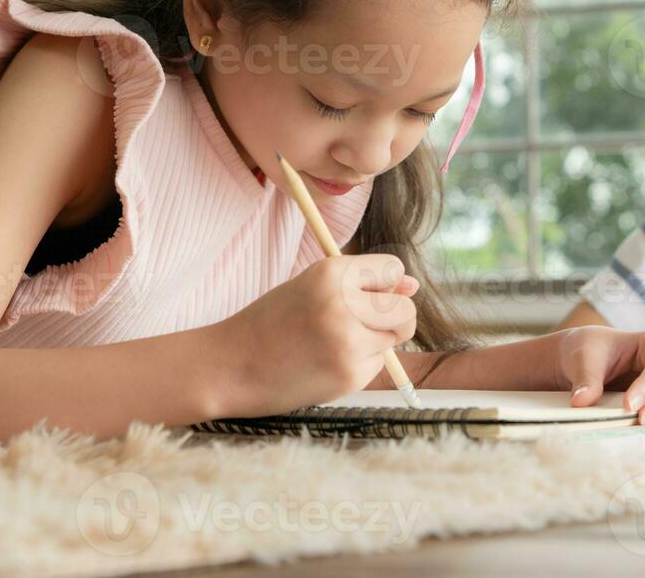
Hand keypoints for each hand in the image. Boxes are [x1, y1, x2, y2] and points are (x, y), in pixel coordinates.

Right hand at [207, 254, 419, 417]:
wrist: (231, 366)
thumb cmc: (272, 321)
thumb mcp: (312, 287)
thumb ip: (361, 283)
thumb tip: (413, 284)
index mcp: (332, 273)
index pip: (393, 269)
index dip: (385, 283)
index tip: (368, 294)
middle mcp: (344, 304)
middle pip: (406, 308)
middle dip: (393, 317)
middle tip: (359, 324)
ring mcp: (349, 343)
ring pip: (395, 338)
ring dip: (376, 341)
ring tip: (336, 342)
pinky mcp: (350, 376)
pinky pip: (378, 364)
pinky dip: (360, 364)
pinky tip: (327, 363)